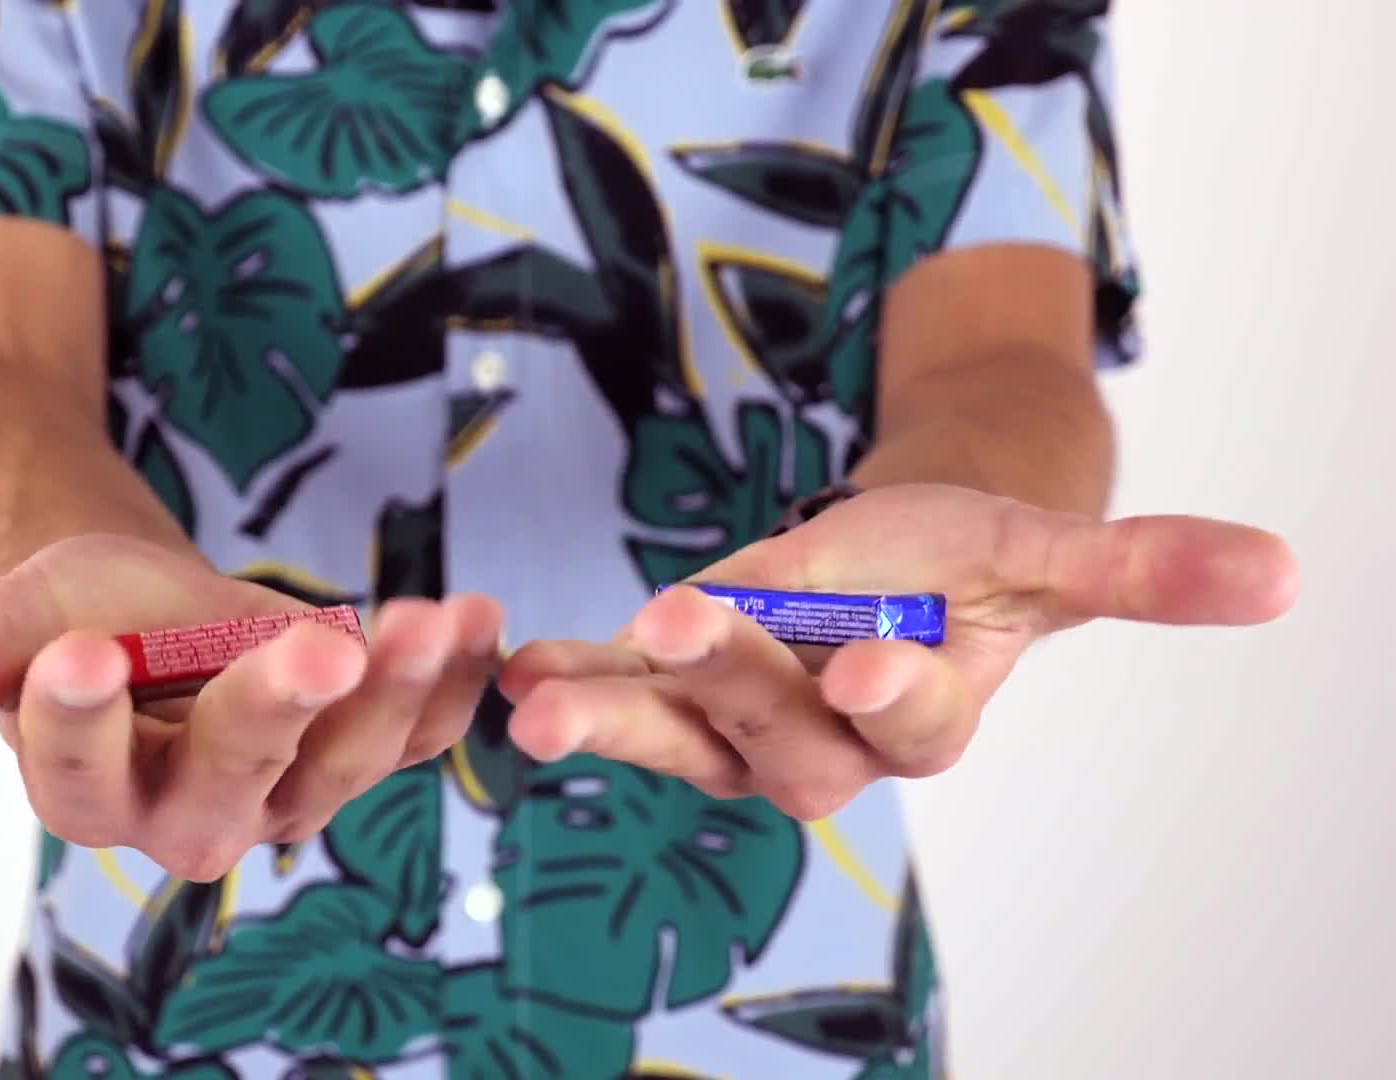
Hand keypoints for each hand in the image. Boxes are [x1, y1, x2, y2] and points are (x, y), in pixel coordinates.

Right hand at [0, 534, 503, 878]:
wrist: (156, 622)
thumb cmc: (70, 621)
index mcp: (89, 793)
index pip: (76, 774)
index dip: (77, 719)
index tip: (78, 650)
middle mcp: (194, 813)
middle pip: (230, 779)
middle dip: (271, 714)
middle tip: (309, 645)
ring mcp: (293, 788)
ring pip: (348, 761)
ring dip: (398, 694)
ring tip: (434, 618)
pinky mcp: (365, 749)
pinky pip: (421, 725)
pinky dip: (454, 678)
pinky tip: (482, 616)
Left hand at [497, 483, 1298, 819]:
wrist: (898, 563)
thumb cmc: (971, 562)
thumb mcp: (1047, 550)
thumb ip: (1145, 569)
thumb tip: (1290, 570)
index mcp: (923, 709)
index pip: (909, 719)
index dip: (891, 689)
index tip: (865, 657)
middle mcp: (825, 739)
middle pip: (777, 736)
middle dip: (729, 685)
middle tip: (679, 625)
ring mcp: (739, 721)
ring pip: (679, 737)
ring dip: (610, 720)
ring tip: (538, 708)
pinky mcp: (675, 694)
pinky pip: (619, 699)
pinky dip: (569, 683)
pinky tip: (514, 672)